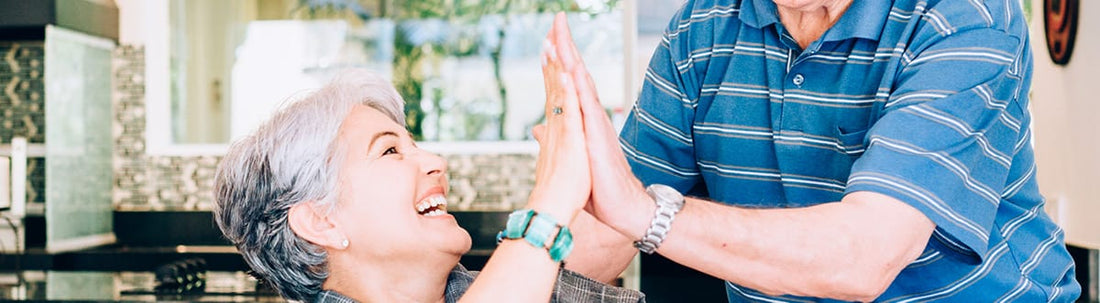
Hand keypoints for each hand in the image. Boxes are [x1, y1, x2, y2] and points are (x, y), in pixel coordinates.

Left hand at [528, 13, 591, 223]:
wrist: (621, 206)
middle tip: (556, 21)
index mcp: (581, 121)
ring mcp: (595, 123)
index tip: (547, 38)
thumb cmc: (598, 186)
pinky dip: (579, 85)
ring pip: (581, 82)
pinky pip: (587, 105)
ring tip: (560, 33)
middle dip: (565, 46)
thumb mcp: (569, 157)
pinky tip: (573, 67)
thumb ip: (556, 138)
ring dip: (571, 57)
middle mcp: (589, 116)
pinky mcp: (597, 136)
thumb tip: (539, 127)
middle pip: (575, 74)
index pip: (567, 83)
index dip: (556, 60)